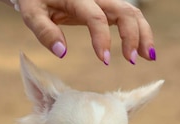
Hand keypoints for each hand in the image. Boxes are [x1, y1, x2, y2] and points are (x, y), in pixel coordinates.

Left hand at [15, 0, 155, 64]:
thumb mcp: (32, 13)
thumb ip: (44, 31)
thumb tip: (61, 52)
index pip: (95, 16)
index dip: (102, 39)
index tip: (105, 61)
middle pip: (124, 11)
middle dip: (133, 35)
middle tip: (132, 61)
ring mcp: (103, 0)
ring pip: (132, 12)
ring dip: (143, 34)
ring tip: (147, 58)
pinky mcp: (106, 6)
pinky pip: (128, 16)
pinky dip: (139, 31)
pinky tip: (142, 51)